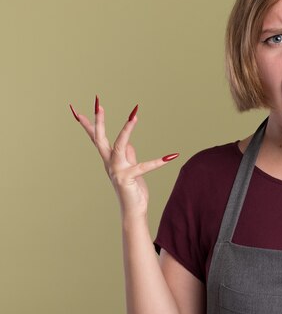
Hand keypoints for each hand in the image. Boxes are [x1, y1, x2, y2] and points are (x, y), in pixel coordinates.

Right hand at [70, 96, 178, 217]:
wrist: (133, 210)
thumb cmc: (133, 190)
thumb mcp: (131, 169)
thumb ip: (129, 155)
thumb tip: (128, 143)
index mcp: (110, 160)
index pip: (97, 138)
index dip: (89, 124)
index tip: (78, 110)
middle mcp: (110, 163)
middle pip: (100, 138)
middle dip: (98, 121)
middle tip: (98, 103)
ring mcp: (117, 170)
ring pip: (119, 145)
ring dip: (127, 130)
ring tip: (134, 116)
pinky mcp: (128, 178)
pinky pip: (144, 167)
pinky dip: (158, 162)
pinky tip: (171, 156)